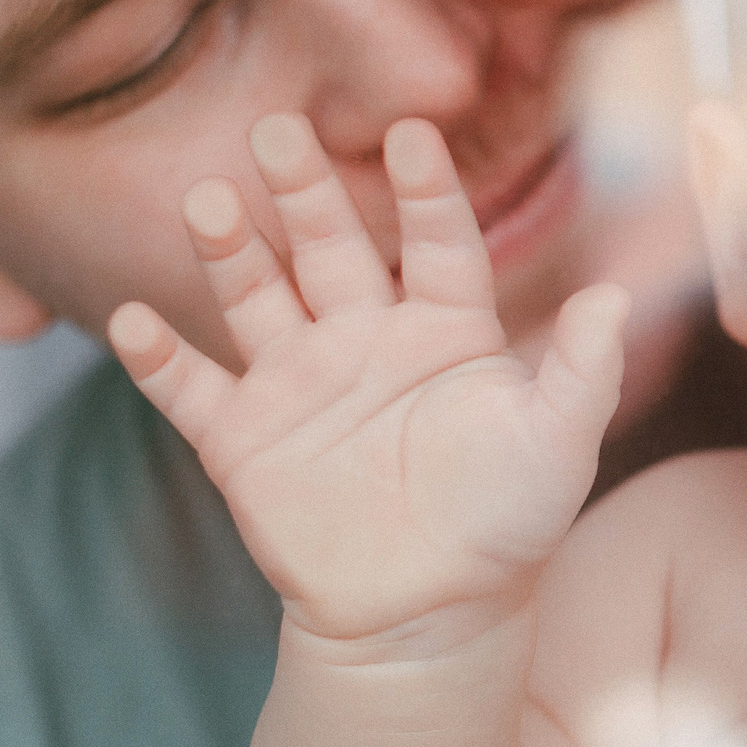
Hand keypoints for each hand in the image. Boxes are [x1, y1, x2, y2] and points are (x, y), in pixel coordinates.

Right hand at [108, 114, 626, 645]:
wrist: (430, 615)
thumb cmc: (507, 524)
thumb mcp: (557, 445)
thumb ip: (585, 372)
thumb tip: (614, 298)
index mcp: (446, 329)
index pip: (437, 241)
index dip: (425, 190)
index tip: (410, 133)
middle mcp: (365, 337)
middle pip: (328, 245)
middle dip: (304, 190)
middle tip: (279, 131)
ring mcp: (298, 382)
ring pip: (254, 295)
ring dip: (229, 250)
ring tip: (211, 202)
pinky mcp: (242, 438)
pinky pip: (190, 388)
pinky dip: (157, 358)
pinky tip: (133, 321)